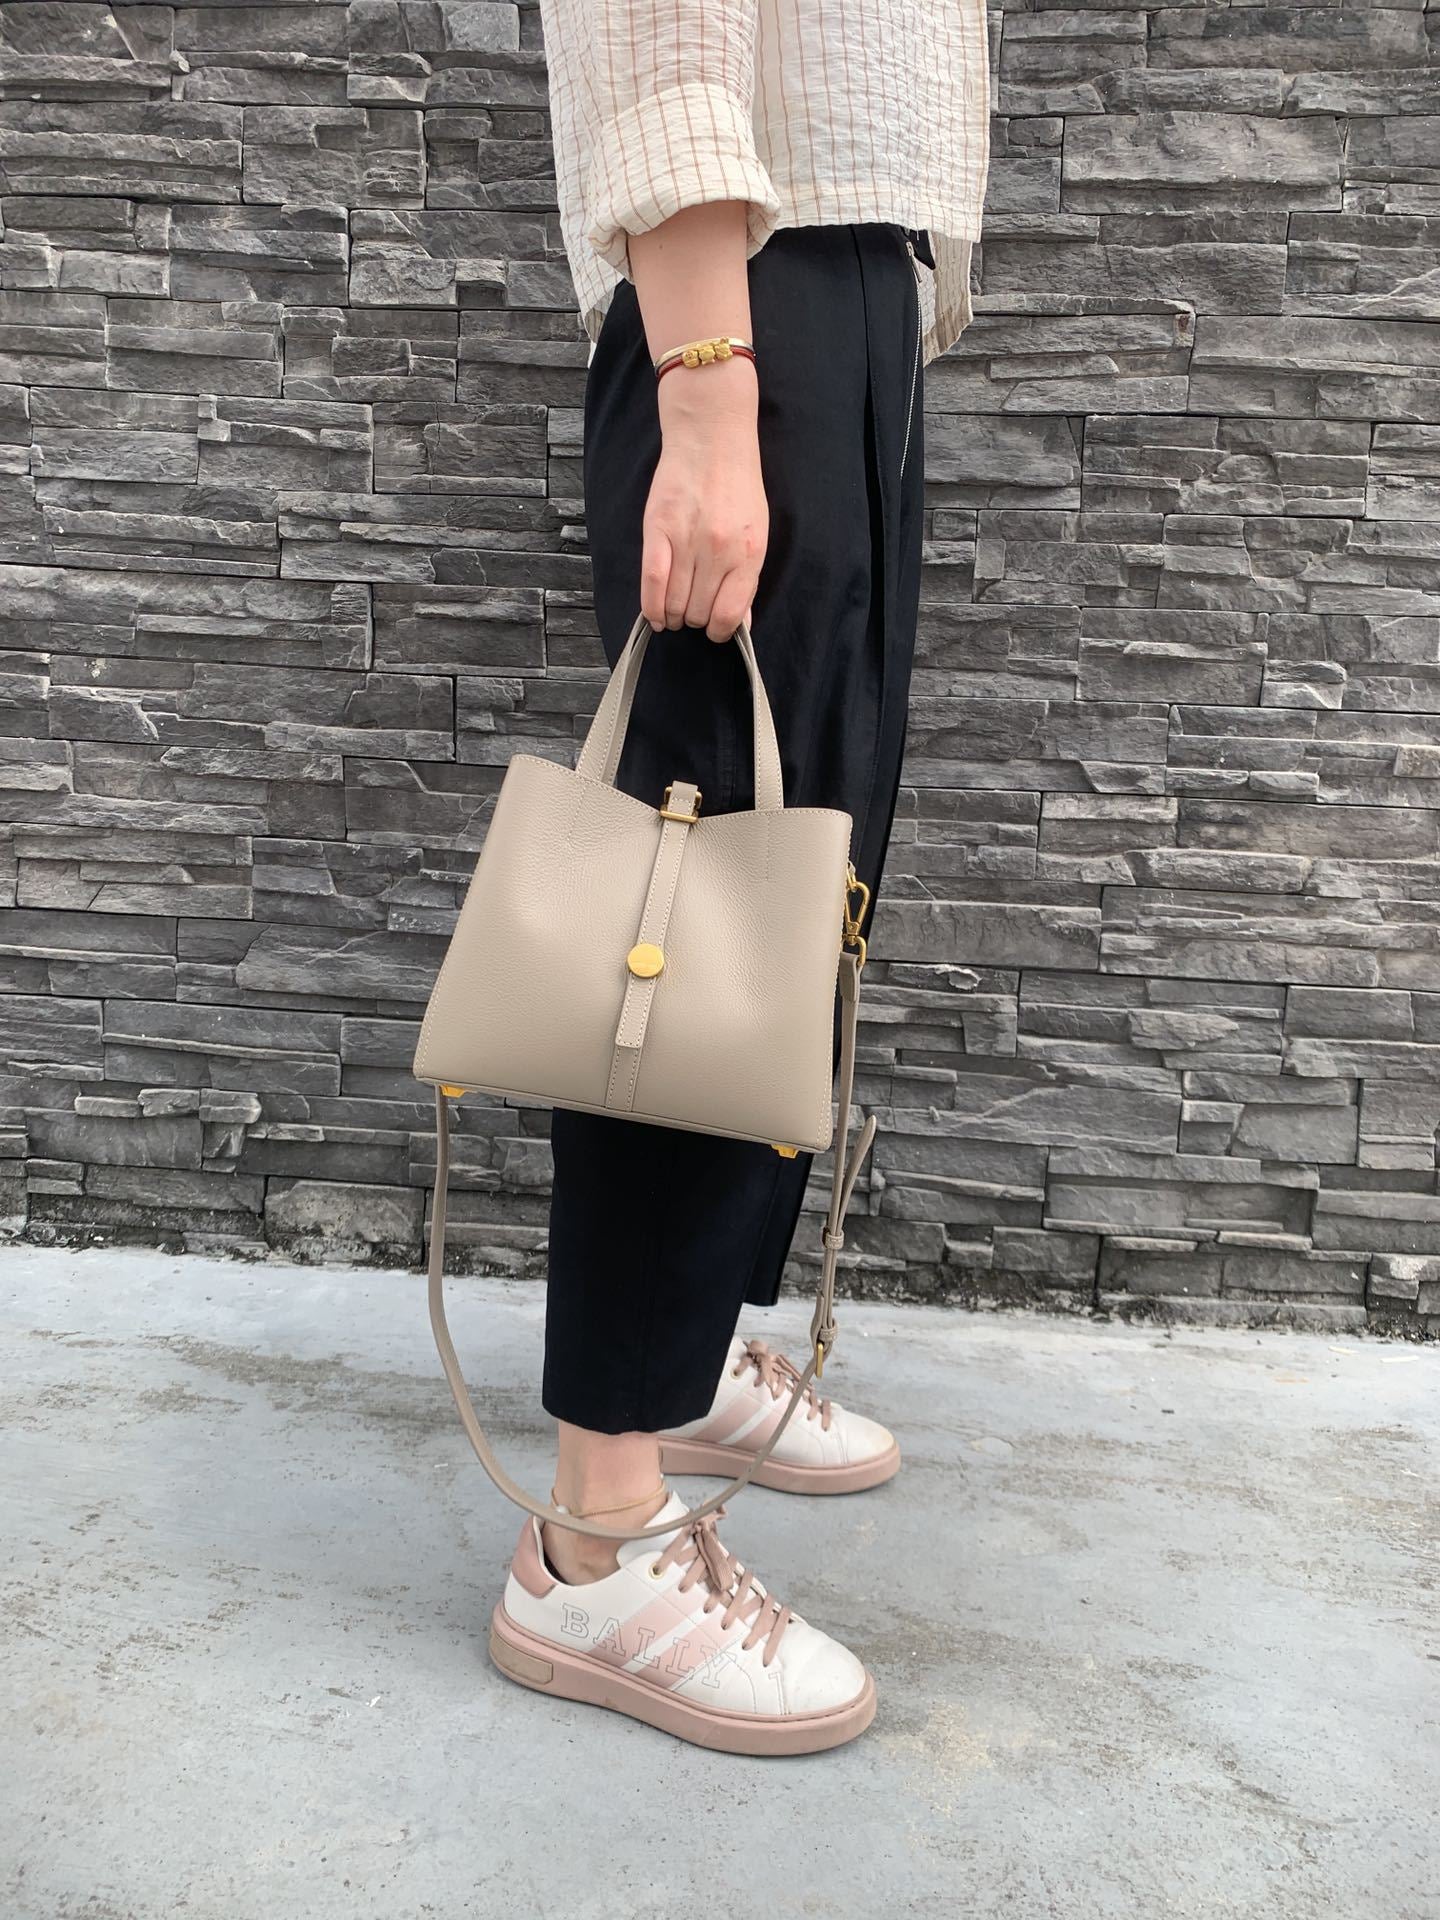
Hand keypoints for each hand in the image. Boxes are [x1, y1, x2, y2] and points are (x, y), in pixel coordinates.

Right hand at [641, 355, 767, 643]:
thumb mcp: (756, 533)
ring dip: (673, 615)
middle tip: (692, 611)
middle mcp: (719, 550)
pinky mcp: (658, 530)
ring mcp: (687, 540)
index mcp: (748, 553)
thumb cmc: (737, 487)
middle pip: (699, 612)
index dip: (720, 631)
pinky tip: (655, 616)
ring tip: (673, 611)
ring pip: (675, 603)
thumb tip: (739, 622)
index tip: (714, 629)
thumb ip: (747, 578)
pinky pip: (651, 582)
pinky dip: (651, 607)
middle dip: (695, 619)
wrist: (712, 440)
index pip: (730, 615)